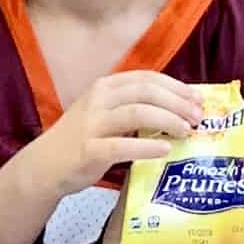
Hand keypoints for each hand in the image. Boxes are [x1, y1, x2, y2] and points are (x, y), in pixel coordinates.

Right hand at [55, 69, 211, 180]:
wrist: (45, 166)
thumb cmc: (81, 140)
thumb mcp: (103, 113)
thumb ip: (132, 106)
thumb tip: (178, 109)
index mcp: (105, 87)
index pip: (147, 78)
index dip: (177, 86)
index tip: (198, 99)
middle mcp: (98, 100)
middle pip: (147, 92)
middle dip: (178, 103)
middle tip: (198, 118)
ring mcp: (92, 124)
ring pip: (138, 113)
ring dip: (168, 121)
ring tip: (186, 132)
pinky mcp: (89, 150)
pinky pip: (123, 146)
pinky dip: (148, 146)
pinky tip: (165, 150)